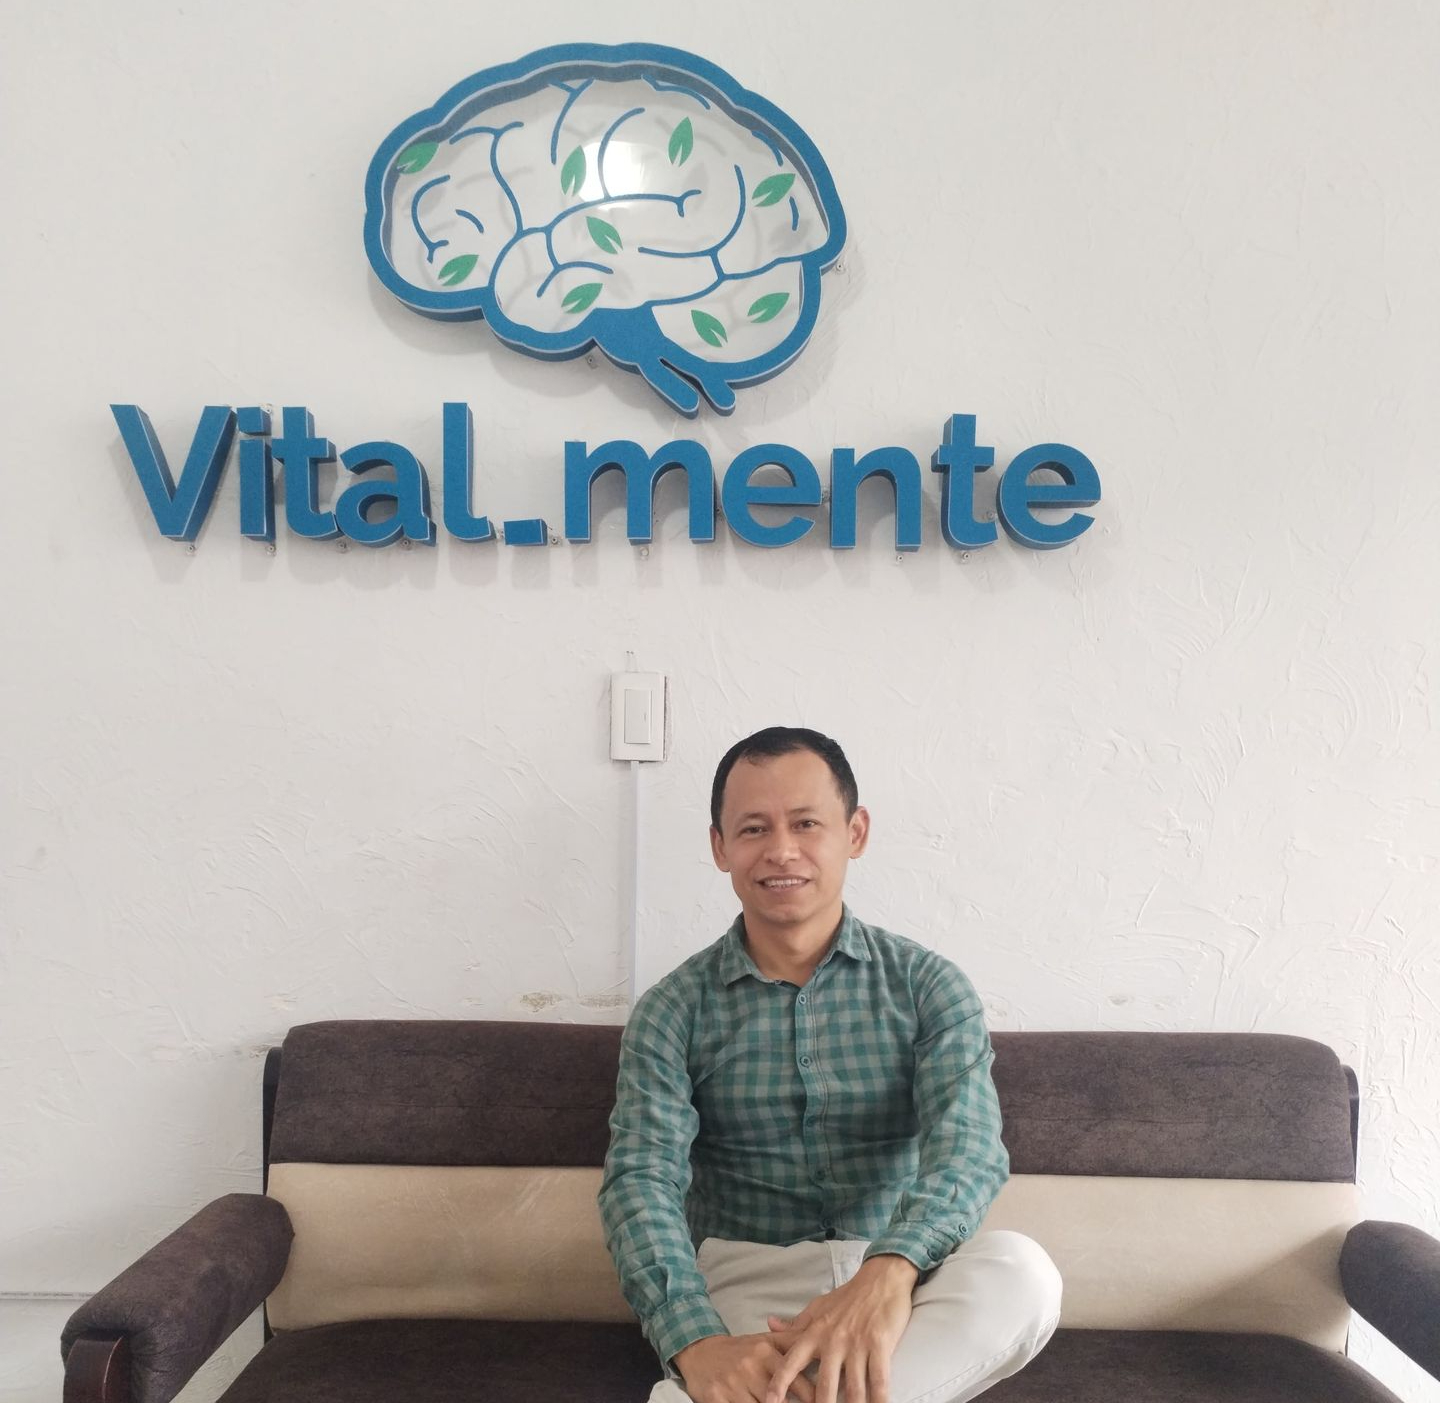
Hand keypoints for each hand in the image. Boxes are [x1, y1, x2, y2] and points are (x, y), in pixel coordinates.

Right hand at [675, 1332, 816, 1402]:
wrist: (699, 1352)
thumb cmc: (740, 1350)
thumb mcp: (765, 1341)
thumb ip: (792, 1341)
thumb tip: (820, 1340)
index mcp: (766, 1352)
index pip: (798, 1381)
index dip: (813, 1398)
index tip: (822, 1402)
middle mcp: (750, 1368)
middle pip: (780, 1401)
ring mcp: (733, 1385)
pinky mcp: (717, 1399)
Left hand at [762, 1254, 917, 1402]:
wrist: (881, 1278)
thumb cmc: (848, 1297)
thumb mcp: (818, 1308)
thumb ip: (796, 1323)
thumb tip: (770, 1324)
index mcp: (815, 1332)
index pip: (792, 1361)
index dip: (779, 1383)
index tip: (770, 1401)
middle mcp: (833, 1340)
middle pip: (824, 1384)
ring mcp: (857, 1343)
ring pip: (853, 1389)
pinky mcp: (880, 1344)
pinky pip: (879, 1380)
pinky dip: (879, 1400)